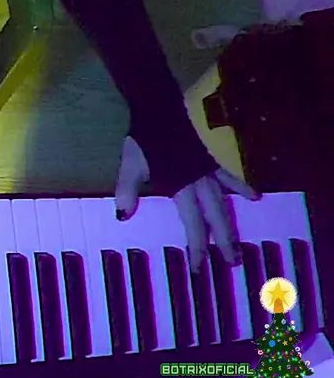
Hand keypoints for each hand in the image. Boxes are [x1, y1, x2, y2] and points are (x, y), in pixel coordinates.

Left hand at [114, 136, 258, 271]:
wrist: (159, 110)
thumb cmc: (144, 140)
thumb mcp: (130, 166)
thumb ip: (127, 191)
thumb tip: (122, 215)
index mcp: (182, 188)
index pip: (194, 225)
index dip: (197, 247)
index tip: (198, 267)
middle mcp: (201, 184)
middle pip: (217, 219)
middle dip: (224, 242)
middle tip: (232, 263)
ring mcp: (209, 172)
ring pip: (225, 204)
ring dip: (232, 225)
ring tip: (239, 243)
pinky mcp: (211, 162)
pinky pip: (230, 179)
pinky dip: (242, 188)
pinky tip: (254, 198)